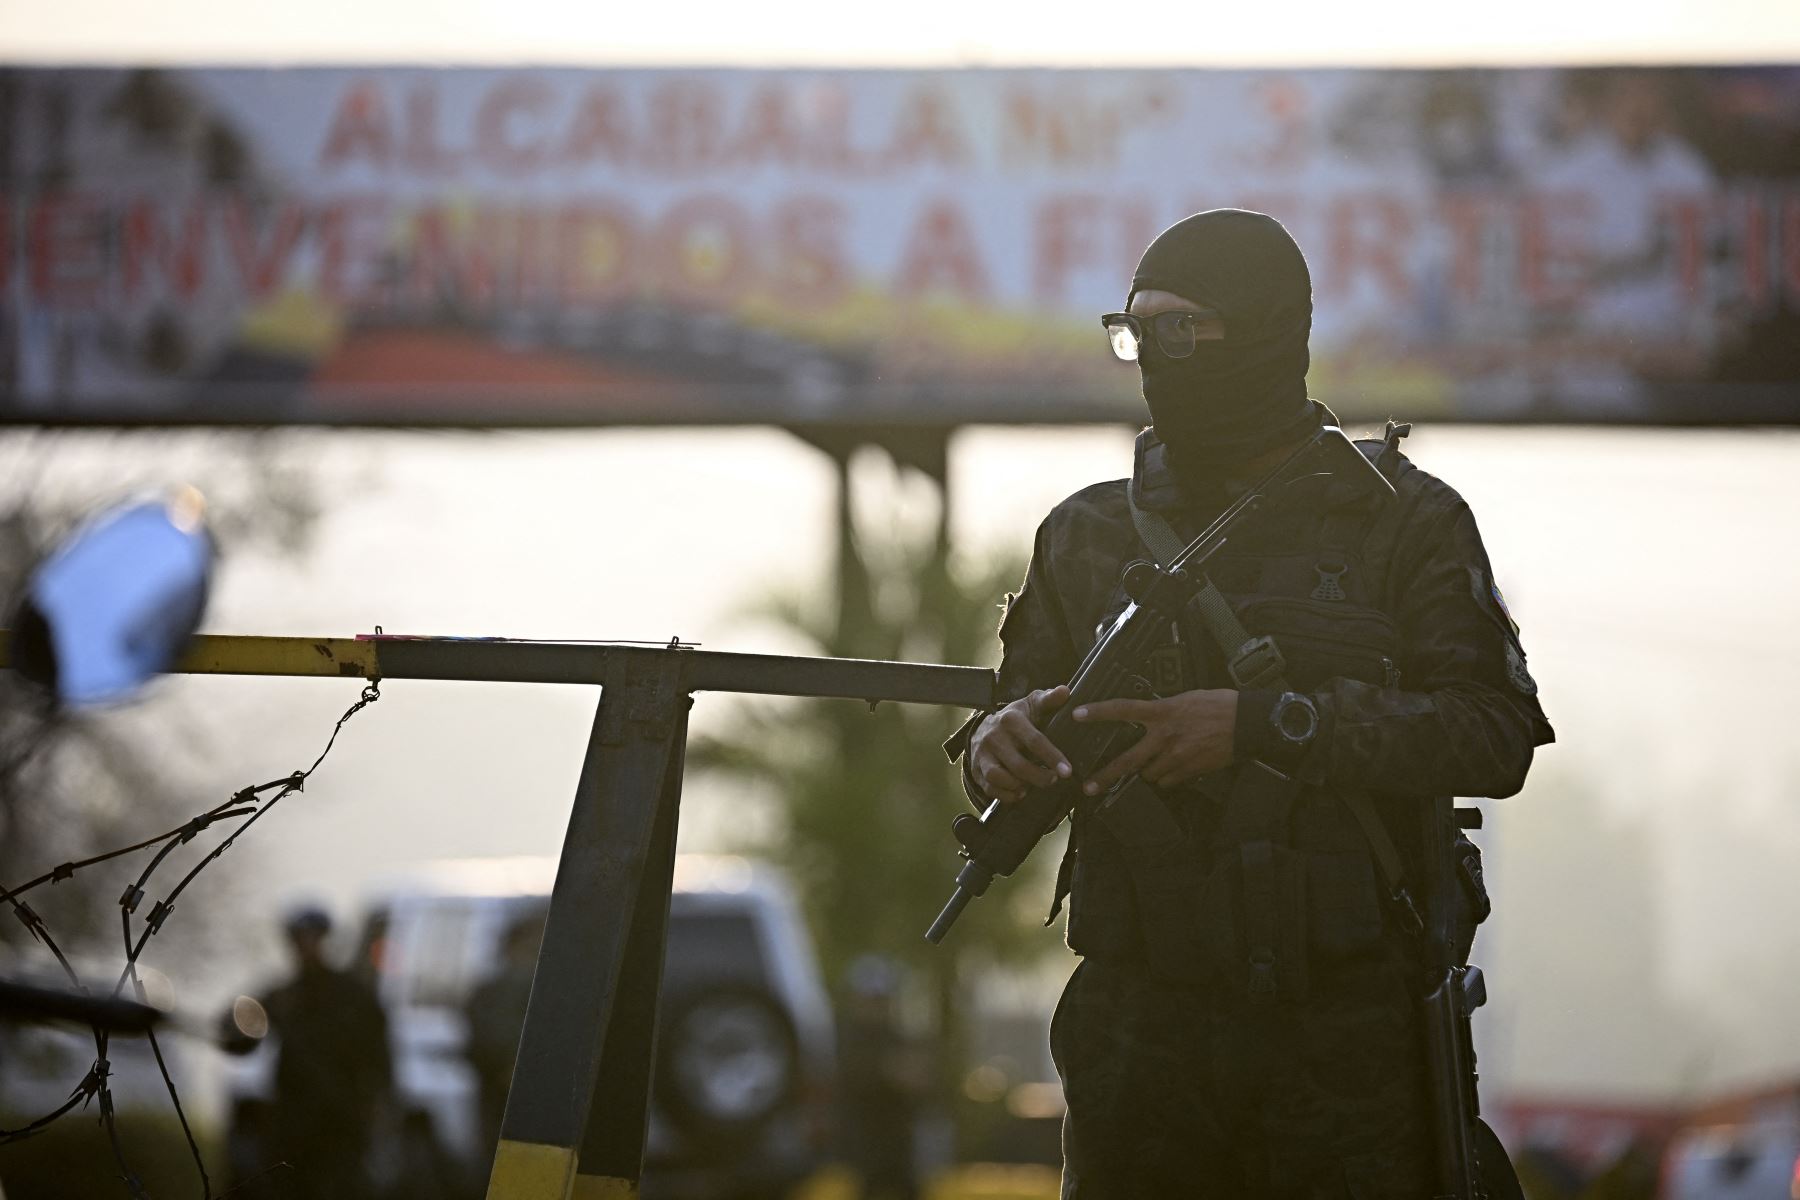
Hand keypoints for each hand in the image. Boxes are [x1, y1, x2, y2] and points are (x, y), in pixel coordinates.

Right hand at [968, 686, 1072, 803]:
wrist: (985, 727)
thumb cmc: (1016, 718)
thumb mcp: (1032, 704)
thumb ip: (1049, 699)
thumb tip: (1065, 692)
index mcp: (1011, 720)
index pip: (1034, 740)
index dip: (1052, 757)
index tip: (1067, 771)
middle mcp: (994, 737)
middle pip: (1018, 765)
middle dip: (1040, 777)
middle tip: (1053, 779)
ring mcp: (983, 754)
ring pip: (999, 778)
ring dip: (1020, 786)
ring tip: (1033, 785)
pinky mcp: (976, 769)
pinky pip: (989, 789)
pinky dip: (1007, 795)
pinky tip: (1020, 792)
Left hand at [1073, 688, 1236, 794]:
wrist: (1247, 723)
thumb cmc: (1218, 706)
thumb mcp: (1185, 699)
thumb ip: (1164, 710)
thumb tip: (1151, 719)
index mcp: (1162, 712)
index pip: (1123, 709)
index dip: (1099, 712)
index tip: (1078, 715)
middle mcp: (1164, 736)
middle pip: (1127, 760)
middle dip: (1106, 776)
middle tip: (1088, 787)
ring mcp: (1176, 756)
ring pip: (1149, 775)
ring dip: (1149, 772)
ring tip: (1159, 762)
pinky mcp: (1189, 771)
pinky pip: (1169, 781)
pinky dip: (1169, 777)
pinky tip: (1178, 767)